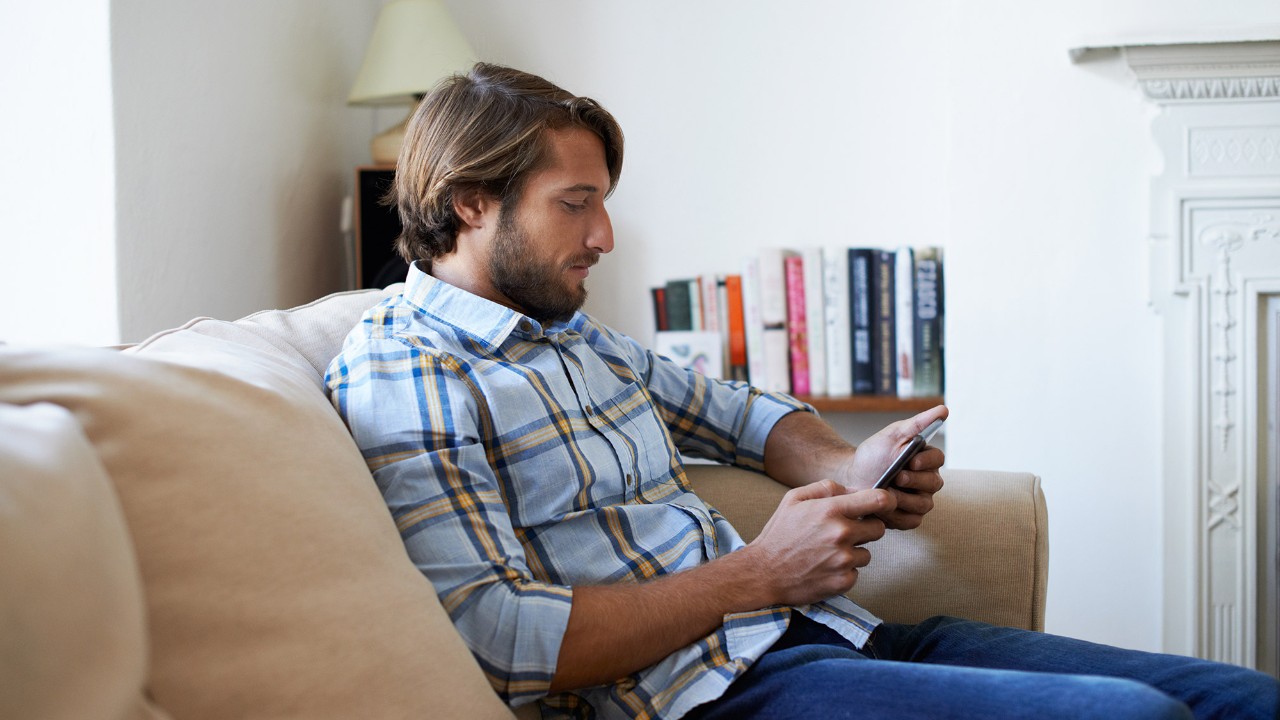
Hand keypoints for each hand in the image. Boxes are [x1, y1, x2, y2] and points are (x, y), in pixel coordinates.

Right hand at [743, 480, 894, 606]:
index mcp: (830, 510)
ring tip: (828, 552)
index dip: (886, 500)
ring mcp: (844, 560)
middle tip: (846, 532)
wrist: (763, 573)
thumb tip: (854, 489)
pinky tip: (825, 567)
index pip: (878, 500)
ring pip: (867, 552)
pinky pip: (857, 571)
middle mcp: (841, 534)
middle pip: (878, 528)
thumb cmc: (779, 534)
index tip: (884, 504)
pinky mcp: (844, 581)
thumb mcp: (794, 499)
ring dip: (854, 551)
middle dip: (866, 528)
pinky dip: (845, 570)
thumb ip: (826, 487)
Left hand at [842, 405, 947, 529]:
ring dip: (904, 499)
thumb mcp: (893, 435)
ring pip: (923, 504)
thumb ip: (919, 423)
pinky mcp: (908, 518)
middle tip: (897, 477)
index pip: (938, 459)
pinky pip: (911, 521)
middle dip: (914, 480)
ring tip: (886, 492)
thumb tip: (944, 410)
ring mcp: (919, 501)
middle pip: (933, 483)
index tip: (911, 460)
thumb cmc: (874, 454)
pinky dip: (896, 515)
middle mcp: (927, 482)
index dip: (927, 461)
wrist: (852, 478)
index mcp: (926, 460)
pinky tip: (883, 508)